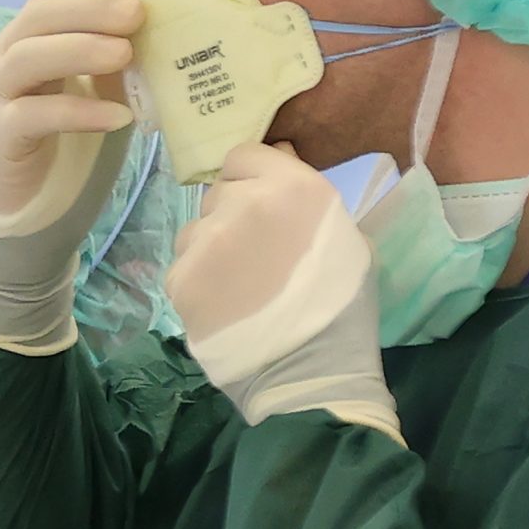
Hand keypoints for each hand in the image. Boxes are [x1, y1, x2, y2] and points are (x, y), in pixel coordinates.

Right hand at [0, 0, 143, 355]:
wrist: (19, 209)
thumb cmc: (63, 143)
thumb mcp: (94, 88)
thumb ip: (117, 54)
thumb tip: (166, 15)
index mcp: (26, 37)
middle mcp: (1, 59)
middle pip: (37, 16)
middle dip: (91, 8)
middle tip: (138, 13)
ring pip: (27, 58)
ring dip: (80, 49)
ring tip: (126, 54)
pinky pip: (32, 117)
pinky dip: (77, 111)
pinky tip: (117, 117)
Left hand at [167, 143, 401, 441]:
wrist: (311, 373)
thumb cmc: (342, 305)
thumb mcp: (347, 237)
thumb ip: (305, 196)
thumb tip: (277, 156)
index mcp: (292, 187)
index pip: (243, 155)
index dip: (250, 178)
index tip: (262, 207)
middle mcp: (244, 203)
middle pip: (219, 193)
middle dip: (233, 216)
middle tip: (255, 255)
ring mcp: (207, 240)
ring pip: (196, 230)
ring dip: (212, 250)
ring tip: (240, 287)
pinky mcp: (181, 278)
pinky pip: (183, 266)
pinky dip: (198, 283)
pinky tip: (224, 307)